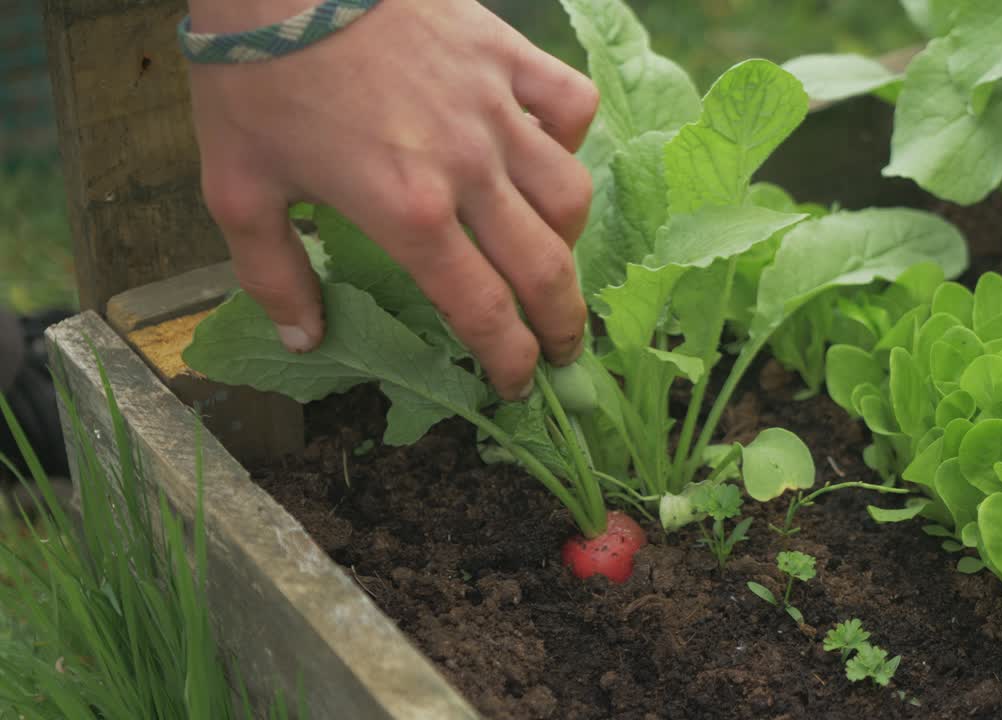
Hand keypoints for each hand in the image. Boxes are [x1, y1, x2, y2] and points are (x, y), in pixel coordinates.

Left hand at [186, 0, 596, 399]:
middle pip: (544, 269)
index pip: (483, 311)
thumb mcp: (237, 188)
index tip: (516, 385)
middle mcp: (467, 170)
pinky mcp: (504, 55)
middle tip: (562, 350)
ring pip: (570, 194)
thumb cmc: (255, 77)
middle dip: (561, 325)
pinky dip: (571, 136)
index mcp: (406, 213)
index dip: (508, 361)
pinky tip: (547, 150)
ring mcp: (494, 109)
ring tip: (554, 259)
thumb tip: (306, 339)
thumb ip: (274, 273)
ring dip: (569, 242)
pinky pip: (569, 103)